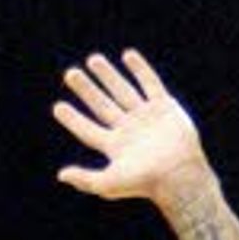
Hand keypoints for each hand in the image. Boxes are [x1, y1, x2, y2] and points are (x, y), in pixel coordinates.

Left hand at [51, 49, 209, 202]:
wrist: (180, 175)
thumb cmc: (146, 182)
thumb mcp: (110, 184)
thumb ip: (86, 179)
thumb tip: (61, 175)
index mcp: (116, 146)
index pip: (88, 129)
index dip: (73, 119)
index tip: (58, 107)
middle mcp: (129, 130)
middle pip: (102, 105)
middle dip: (87, 90)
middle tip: (71, 74)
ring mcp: (147, 117)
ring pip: (123, 91)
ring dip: (108, 76)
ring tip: (93, 59)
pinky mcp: (165, 108)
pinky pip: (151, 84)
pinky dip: (141, 70)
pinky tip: (128, 55)